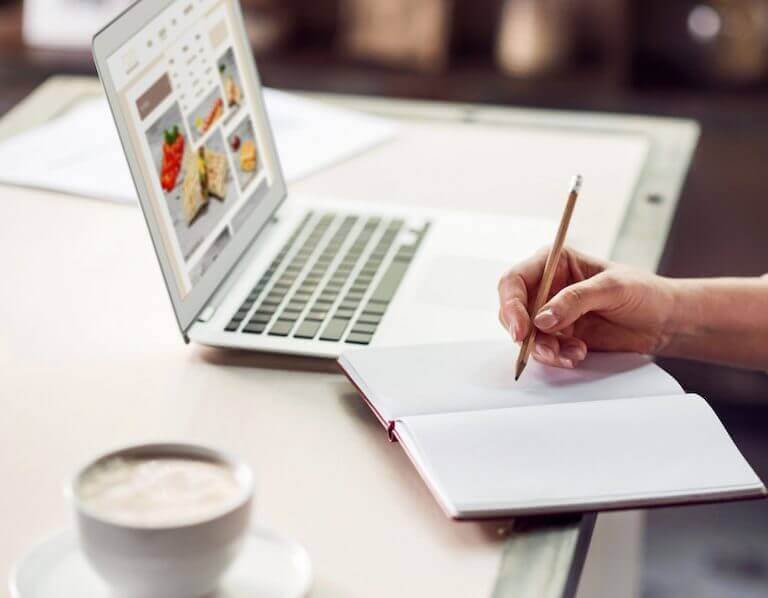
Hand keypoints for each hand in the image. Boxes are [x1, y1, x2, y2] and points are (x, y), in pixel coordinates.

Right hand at [497, 247, 676, 368]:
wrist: (665, 321)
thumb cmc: (644, 293)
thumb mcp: (612, 288)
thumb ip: (575, 300)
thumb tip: (542, 319)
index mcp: (554, 262)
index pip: (515, 280)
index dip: (511, 305)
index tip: (521, 330)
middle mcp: (547, 286)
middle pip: (513, 310)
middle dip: (525, 333)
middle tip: (546, 349)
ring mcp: (551, 312)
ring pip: (526, 334)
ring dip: (545, 349)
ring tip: (572, 354)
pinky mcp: (560, 335)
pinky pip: (543, 349)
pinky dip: (556, 356)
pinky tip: (577, 354)